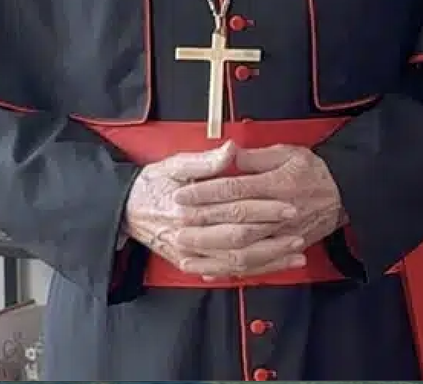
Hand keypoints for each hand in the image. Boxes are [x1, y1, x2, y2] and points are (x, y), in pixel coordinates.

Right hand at [123, 142, 305, 277]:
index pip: (235, 209)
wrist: (124, 210)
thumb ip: (205, 161)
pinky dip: (252, 271)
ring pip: (236, 262)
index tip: (289, 204)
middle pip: (239, 239)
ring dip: (268, 259)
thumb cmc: (151, 184)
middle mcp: (188, 236)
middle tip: (298, 229)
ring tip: (295, 252)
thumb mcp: (173, 165)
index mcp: (187, 208)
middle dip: (272, 236)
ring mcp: (190, 254)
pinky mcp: (191, 264)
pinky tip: (273, 266)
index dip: (264, 208)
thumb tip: (231, 149)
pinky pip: (226, 273)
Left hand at [173, 145, 343, 276]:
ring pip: (243, 251)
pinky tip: (210, 272)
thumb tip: (229, 155)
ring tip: (186, 253)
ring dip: (212, 254)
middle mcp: (279, 214)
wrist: (345, 195)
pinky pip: (255, 267)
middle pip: (235, 223)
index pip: (235, 190)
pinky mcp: (284, 251)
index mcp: (277, 184)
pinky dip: (231, 272)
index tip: (181, 196)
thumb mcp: (288, 152)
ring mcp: (282, 236)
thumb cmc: (314, 171)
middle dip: (202, 226)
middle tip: (176, 226)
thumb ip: (256, 157)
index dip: (205, 194)